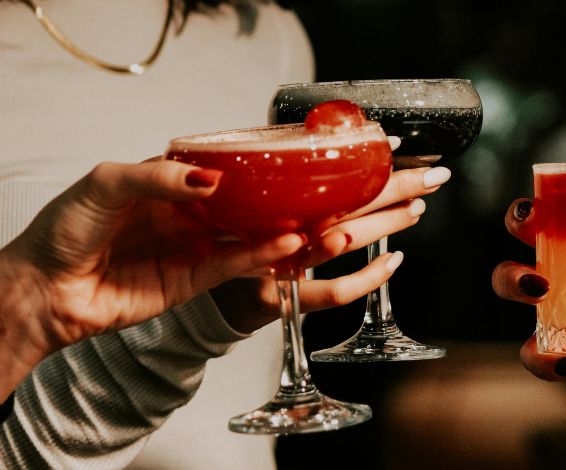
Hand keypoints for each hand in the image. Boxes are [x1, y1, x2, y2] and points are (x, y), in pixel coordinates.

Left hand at [0, 160, 305, 397]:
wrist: (45, 290)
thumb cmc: (62, 231)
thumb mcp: (105, 184)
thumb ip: (159, 177)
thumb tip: (209, 179)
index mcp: (166, 182)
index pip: (219, 168)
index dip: (252, 165)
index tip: (284, 159)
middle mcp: (186, 214)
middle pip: (243, 204)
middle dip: (277, 201)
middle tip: (312, 194)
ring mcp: (193, 246)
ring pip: (247, 235)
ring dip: (279, 231)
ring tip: (311, 222)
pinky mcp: (195, 280)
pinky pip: (235, 265)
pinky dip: (261, 256)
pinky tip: (284, 245)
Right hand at [212, 165, 451, 331]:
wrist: (205, 296)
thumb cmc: (232, 242)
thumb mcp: (248, 202)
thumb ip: (278, 176)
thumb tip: (320, 141)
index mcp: (274, 198)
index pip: (331, 175)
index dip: (365, 160)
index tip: (393, 144)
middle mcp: (280, 225)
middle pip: (346, 203)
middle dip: (393, 188)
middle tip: (430, 177)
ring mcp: (283, 261)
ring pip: (346, 238)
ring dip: (386, 222)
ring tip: (417, 207)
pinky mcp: (285, 294)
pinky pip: (334, 291)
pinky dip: (368, 278)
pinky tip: (393, 261)